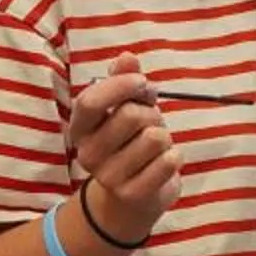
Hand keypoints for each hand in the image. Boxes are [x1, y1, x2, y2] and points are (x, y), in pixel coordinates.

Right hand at [65, 53, 181, 239]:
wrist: (132, 198)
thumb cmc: (130, 143)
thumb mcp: (125, 109)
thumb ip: (124, 81)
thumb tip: (127, 57)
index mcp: (80, 128)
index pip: (90, 100)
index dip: (121, 85)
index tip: (143, 83)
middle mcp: (88, 154)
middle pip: (131, 116)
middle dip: (152, 113)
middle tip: (151, 124)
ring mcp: (109, 177)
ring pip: (155, 138)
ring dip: (164, 137)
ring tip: (155, 147)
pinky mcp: (133, 194)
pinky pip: (169, 162)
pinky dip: (174, 157)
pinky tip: (163, 164)